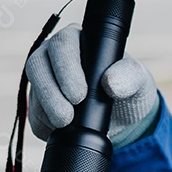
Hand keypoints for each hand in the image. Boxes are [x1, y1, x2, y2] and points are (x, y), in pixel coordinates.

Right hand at [25, 24, 158, 146]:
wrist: (123, 120)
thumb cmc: (128, 90)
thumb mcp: (138, 81)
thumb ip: (130, 76)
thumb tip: (110, 82)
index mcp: (77, 41)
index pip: (62, 44)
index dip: (66, 69)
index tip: (79, 95)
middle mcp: (53, 57)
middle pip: (37, 66)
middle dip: (50, 93)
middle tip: (68, 115)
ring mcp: (43, 82)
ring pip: (34, 92)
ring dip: (46, 111)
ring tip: (65, 124)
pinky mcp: (39, 107)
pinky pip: (34, 116)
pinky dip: (45, 126)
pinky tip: (59, 130)